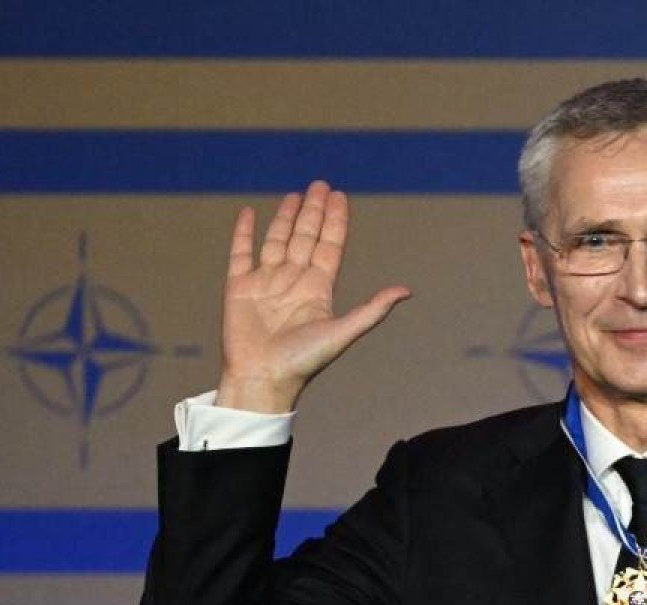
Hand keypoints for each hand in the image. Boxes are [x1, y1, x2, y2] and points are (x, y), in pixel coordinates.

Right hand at [218, 180, 410, 413]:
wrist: (263, 378)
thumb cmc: (304, 361)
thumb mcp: (343, 332)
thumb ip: (372, 310)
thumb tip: (406, 290)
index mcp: (318, 290)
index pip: (329, 247)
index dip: (335, 221)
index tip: (340, 196)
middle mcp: (294, 282)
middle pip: (306, 238)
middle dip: (314, 212)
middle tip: (321, 184)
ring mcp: (266, 283)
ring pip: (278, 241)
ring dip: (287, 218)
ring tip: (296, 195)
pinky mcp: (239, 287)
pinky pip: (241, 253)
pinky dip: (244, 233)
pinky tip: (251, 213)